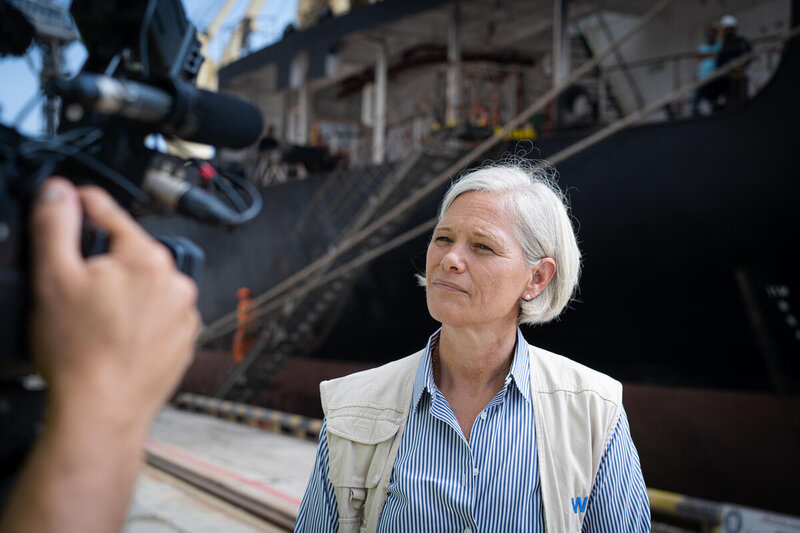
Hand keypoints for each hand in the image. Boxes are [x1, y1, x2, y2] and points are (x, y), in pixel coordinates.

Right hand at [28, 178, 200, 429]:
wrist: (101, 411)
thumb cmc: (79, 354)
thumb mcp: (53, 278)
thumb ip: (56, 225)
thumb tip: (59, 192)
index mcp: (149, 259)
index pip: (112, 214)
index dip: (84, 206)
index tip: (73, 201)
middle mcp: (176, 283)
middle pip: (132, 254)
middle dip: (105, 263)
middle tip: (78, 290)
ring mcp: (184, 315)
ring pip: (147, 287)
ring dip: (125, 293)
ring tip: (97, 320)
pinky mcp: (184, 341)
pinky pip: (159, 316)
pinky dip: (140, 320)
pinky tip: (116, 337)